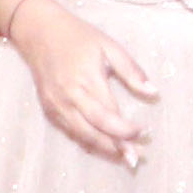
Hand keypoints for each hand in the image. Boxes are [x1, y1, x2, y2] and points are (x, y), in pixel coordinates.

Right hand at [0, 0, 158, 163]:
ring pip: (81, 136)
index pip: (108, 115)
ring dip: (102, 149)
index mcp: (85, 82)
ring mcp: (56, 106)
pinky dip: (86, 141)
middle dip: (115, 147)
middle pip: (93, 132)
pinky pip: (69, 131)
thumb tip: (153, 92)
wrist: (39, 33)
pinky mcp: (49, 110)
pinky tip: (101, 146)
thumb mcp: (110, 47)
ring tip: (123, 158)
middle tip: (135, 159)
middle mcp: (68, 99)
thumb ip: (132, 71)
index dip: (125, 130)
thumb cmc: (79, 37)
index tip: (143, 134)